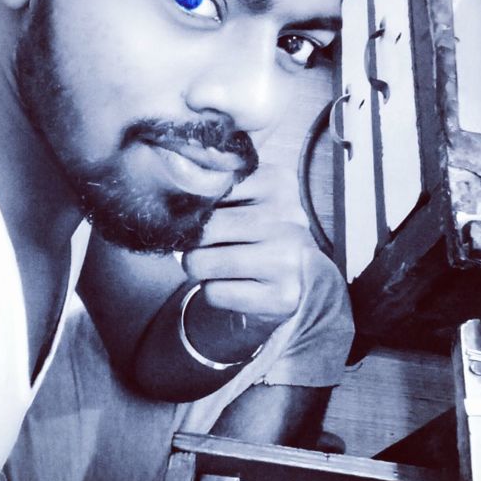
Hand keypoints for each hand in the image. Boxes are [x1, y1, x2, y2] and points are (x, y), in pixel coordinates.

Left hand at [182, 163, 311, 332]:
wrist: (308, 276)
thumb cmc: (267, 230)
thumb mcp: (254, 196)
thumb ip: (219, 187)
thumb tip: (171, 196)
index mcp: (278, 182)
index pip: (210, 189)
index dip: (191, 205)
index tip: (192, 214)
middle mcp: (289, 218)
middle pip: (204, 228)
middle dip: (191, 241)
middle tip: (202, 245)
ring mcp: (288, 259)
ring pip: (202, 262)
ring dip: (199, 267)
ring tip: (216, 263)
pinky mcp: (282, 297)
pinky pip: (215, 293)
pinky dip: (213, 291)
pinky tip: (233, 284)